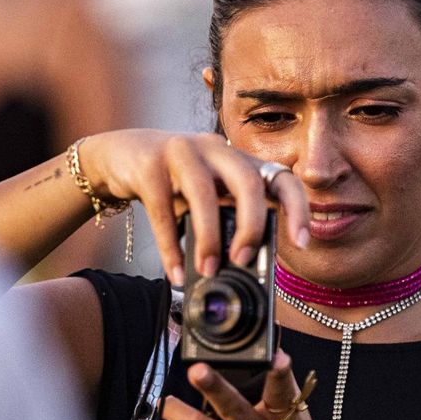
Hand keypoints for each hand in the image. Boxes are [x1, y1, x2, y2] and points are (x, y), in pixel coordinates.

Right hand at [76, 130, 310, 284]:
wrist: (119, 155)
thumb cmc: (172, 183)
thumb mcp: (204, 198)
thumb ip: (223, 222)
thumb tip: (240, 269)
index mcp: (237, 159)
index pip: (281, 177)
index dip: (297, 209)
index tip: (301, 244)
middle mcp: (215, 149)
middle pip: (248, 182)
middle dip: (252, 225)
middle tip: (243, 261)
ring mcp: (181, 151)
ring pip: (204, 195)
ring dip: (209, 239)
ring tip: (207, 271)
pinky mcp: (149, 165)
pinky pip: (163, 210)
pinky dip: (170, 246)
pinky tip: (174, 270)